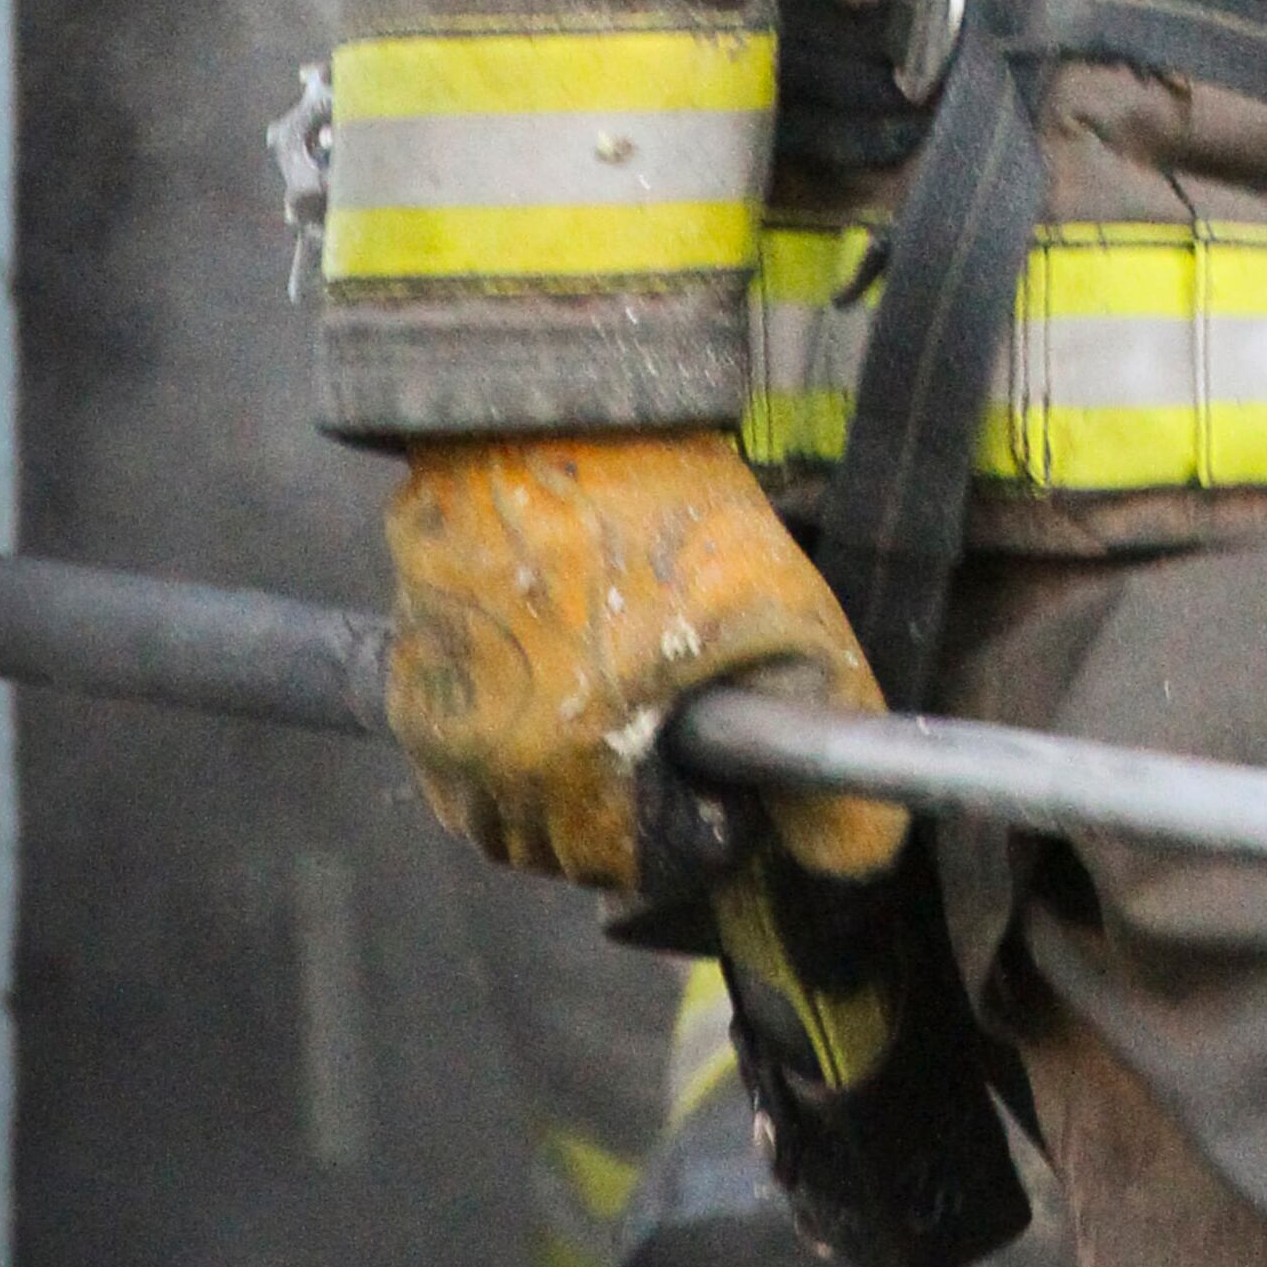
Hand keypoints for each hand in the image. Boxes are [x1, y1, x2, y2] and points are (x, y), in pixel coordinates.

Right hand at [382, 429, 908, 894]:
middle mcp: (482, 764)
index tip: (723, 768)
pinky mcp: (403, 669)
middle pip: (568, 851)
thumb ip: (832, 747)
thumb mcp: (784, 618)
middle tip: (678, 727)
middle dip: (634, 809)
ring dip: (563, 791)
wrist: (557, 399)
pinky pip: (453, 758)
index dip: (703, 822)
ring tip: (621, 703)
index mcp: (571, 769)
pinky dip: (502, 747)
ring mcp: (432, 718)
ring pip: (502, 815)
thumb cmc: (670, 505)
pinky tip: (554, 684)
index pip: (642, 868)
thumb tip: (863, 857)